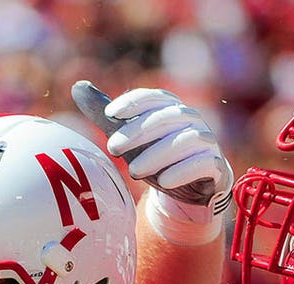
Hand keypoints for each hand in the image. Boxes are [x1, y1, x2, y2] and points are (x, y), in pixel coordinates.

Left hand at [71, 81, 233, 243]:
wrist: (186, 186)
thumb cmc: (154, 154)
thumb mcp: (127, 135)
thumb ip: (103, 113)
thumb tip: (77, 86)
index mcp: (170, 108)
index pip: (154, 97)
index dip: (133, 102)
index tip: (109, 114)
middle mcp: (191, 120)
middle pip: (167, 118)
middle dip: (138, 132)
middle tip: (112, 148)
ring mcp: (206, 141)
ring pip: (187, 140)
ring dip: (158, 154)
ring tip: (133, 171)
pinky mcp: (215, 165)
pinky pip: (204, 163)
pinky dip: (184, 170)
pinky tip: (163, 182)